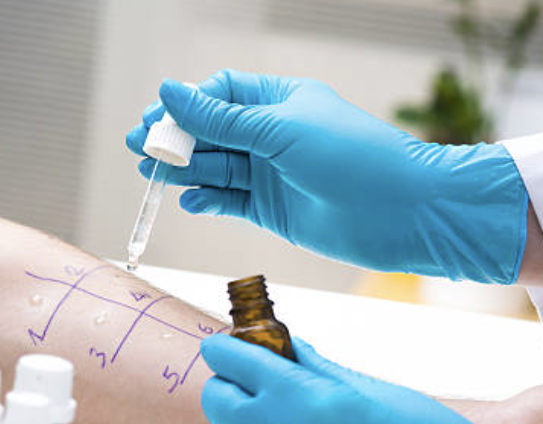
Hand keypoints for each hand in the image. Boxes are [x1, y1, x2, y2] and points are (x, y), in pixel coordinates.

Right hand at [126, 70, 529, 283]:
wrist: (402, 212)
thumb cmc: (353, 157)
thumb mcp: (280, 130)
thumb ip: (222, 118)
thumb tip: (170, 92)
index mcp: (279, 101)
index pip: (220, 94)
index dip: (186, 105)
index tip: (158, 118)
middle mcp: (273, 136)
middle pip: (211, 132)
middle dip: (176, 139)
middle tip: (141, 148)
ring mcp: (272, 174)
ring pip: (216, 167)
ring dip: (185, 170)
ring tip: (154, 173)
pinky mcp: (273, 210)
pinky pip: (229, 201)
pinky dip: (207, 200)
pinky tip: (189, 198)